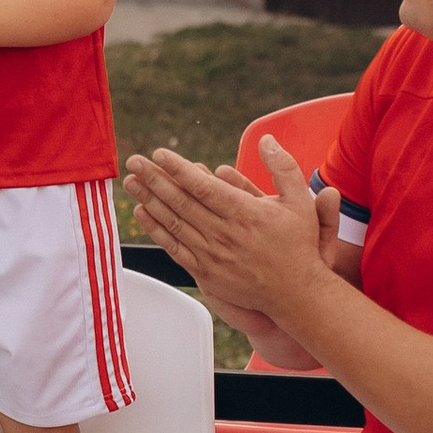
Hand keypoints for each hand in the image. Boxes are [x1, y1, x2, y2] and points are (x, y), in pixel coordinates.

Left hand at [122, 138, 327, 337]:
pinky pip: (175, 247)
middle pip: (181, 202)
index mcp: (245, 213)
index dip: (178, 169)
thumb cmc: (298, 245)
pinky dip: (156, 230)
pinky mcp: (206, 272)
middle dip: (155, 179)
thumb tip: (267, 139)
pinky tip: (143, 214)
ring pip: (174, 223)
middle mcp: (224, 233)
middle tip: (134, 161)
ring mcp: (212, 254)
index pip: (203, 187)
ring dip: (150, 200)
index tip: (160, 154)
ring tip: (131, 182)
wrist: (295, 293)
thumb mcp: (300, 201)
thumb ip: (283, 167)